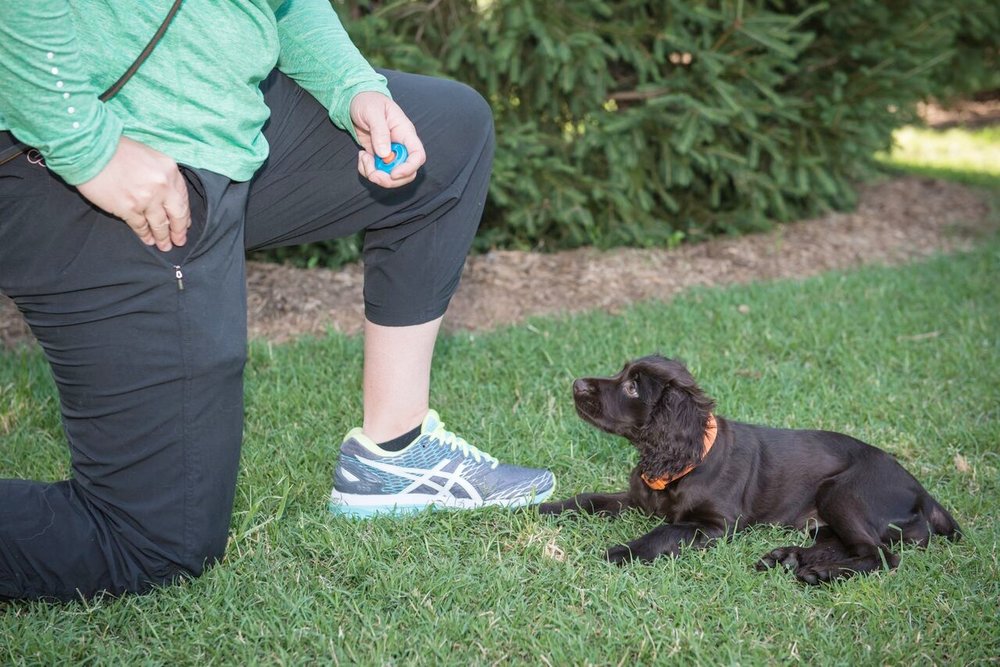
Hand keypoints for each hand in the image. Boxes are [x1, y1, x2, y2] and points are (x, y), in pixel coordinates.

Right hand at [76, 136, 190, 251]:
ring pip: (160, 224)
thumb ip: (161, 176)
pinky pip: (140, 226)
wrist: (91, 149)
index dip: (184, 214)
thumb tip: (168, 197)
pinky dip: (145, 234)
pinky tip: (148, 239)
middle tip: (180, 241)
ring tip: (164, 246)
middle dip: (179, 231)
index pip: (183, 198)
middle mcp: (162, 186)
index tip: (184, 224)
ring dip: (163, 237)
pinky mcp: (129, 209)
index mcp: (170, 170)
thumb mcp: (149, 157)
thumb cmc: (118, 150)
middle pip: (177, 214)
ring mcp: (146, 199)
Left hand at [350, 91, 425, 187]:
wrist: (355, 101)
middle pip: (407, 173)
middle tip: (373, 175)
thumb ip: (380, 132)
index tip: (393, 174)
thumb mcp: (373, 112)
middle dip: (390, 179)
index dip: (409, 168)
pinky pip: (377, 172)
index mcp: (405, 133)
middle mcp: (401, 146)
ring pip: (391, 176)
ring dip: (376, 175)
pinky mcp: (378, 157)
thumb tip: (385, 154)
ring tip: (363, 158)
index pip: (418, 156)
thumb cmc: (368, 101)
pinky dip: (367, 170)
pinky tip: (362, 156)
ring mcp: (390, 153)